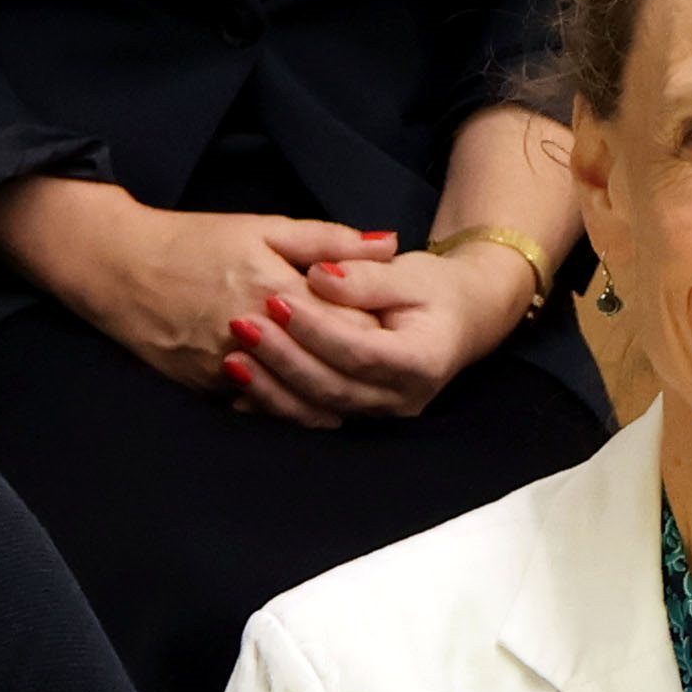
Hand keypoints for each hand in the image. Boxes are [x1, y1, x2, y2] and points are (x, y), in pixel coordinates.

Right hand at [0, 177, 408, 417]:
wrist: (117, 268)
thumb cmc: (193, 241)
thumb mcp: (264, 226)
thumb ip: (330, 240)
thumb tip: (390, 243)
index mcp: (270, 284)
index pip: (345, 318)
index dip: (378, 324)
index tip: (402, 325)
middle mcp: (250, 330)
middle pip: (325, 362)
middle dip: (359, 364)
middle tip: (390, 364)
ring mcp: (226, 365)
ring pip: (295, 396)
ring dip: (329, 396)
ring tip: (357, 390)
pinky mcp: (206, 388)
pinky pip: (259, 408)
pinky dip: (286, 407)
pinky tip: (311, 404)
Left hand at [229, 237, 538, 422]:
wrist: (459, 319)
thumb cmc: (434, 290)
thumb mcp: (408, 273)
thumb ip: (366, 275)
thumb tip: (320, 277)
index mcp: (423, 360)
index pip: (362, 351)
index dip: (318, 329)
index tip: (278, 300)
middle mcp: (403, 398)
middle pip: (335, 386)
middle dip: (285, 358)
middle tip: (243, 325)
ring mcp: (379, 414)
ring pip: (319, 410)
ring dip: (272, 387)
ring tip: (233, 357)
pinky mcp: (358, 417)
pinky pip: (313, 418)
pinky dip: (275, 406)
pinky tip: (239, 391)